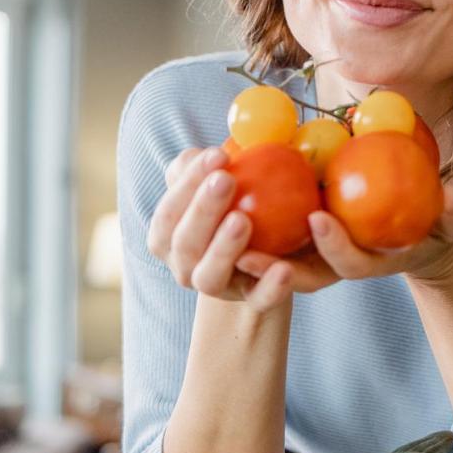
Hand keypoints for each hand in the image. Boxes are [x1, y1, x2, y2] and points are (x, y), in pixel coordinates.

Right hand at [145, 146, 293, 311]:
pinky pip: (258, 300)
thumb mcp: (220, 180)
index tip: (217, 154)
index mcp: (169, 236)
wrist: (269, 251)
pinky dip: (269, 287)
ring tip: (242, 219)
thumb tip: (211, 150)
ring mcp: (218, 286)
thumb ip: (208, 164)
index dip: (186, 184)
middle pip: (184, 244)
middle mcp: (185, 266)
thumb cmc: (237, 202)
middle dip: (201, 210)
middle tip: (226, 179)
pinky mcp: (252, 302)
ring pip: (210, 276)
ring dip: (223, 248)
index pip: (168, 212)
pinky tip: (284, 269)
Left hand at [233, 183, 452, 294]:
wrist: (411, 224)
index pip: (349, 265)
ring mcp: (312, 258)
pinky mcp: (294, 244)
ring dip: (245, 253)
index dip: (334, 247)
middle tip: (245, 240)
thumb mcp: (451, 215)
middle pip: (299, 276)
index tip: (317, 218)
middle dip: (272, 267)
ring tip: (221, 226)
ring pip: (272, 266)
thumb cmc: (433, 217)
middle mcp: (334, 267)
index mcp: (370, 262)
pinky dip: (241, 228)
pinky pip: (263, 241)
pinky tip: (219, 199)